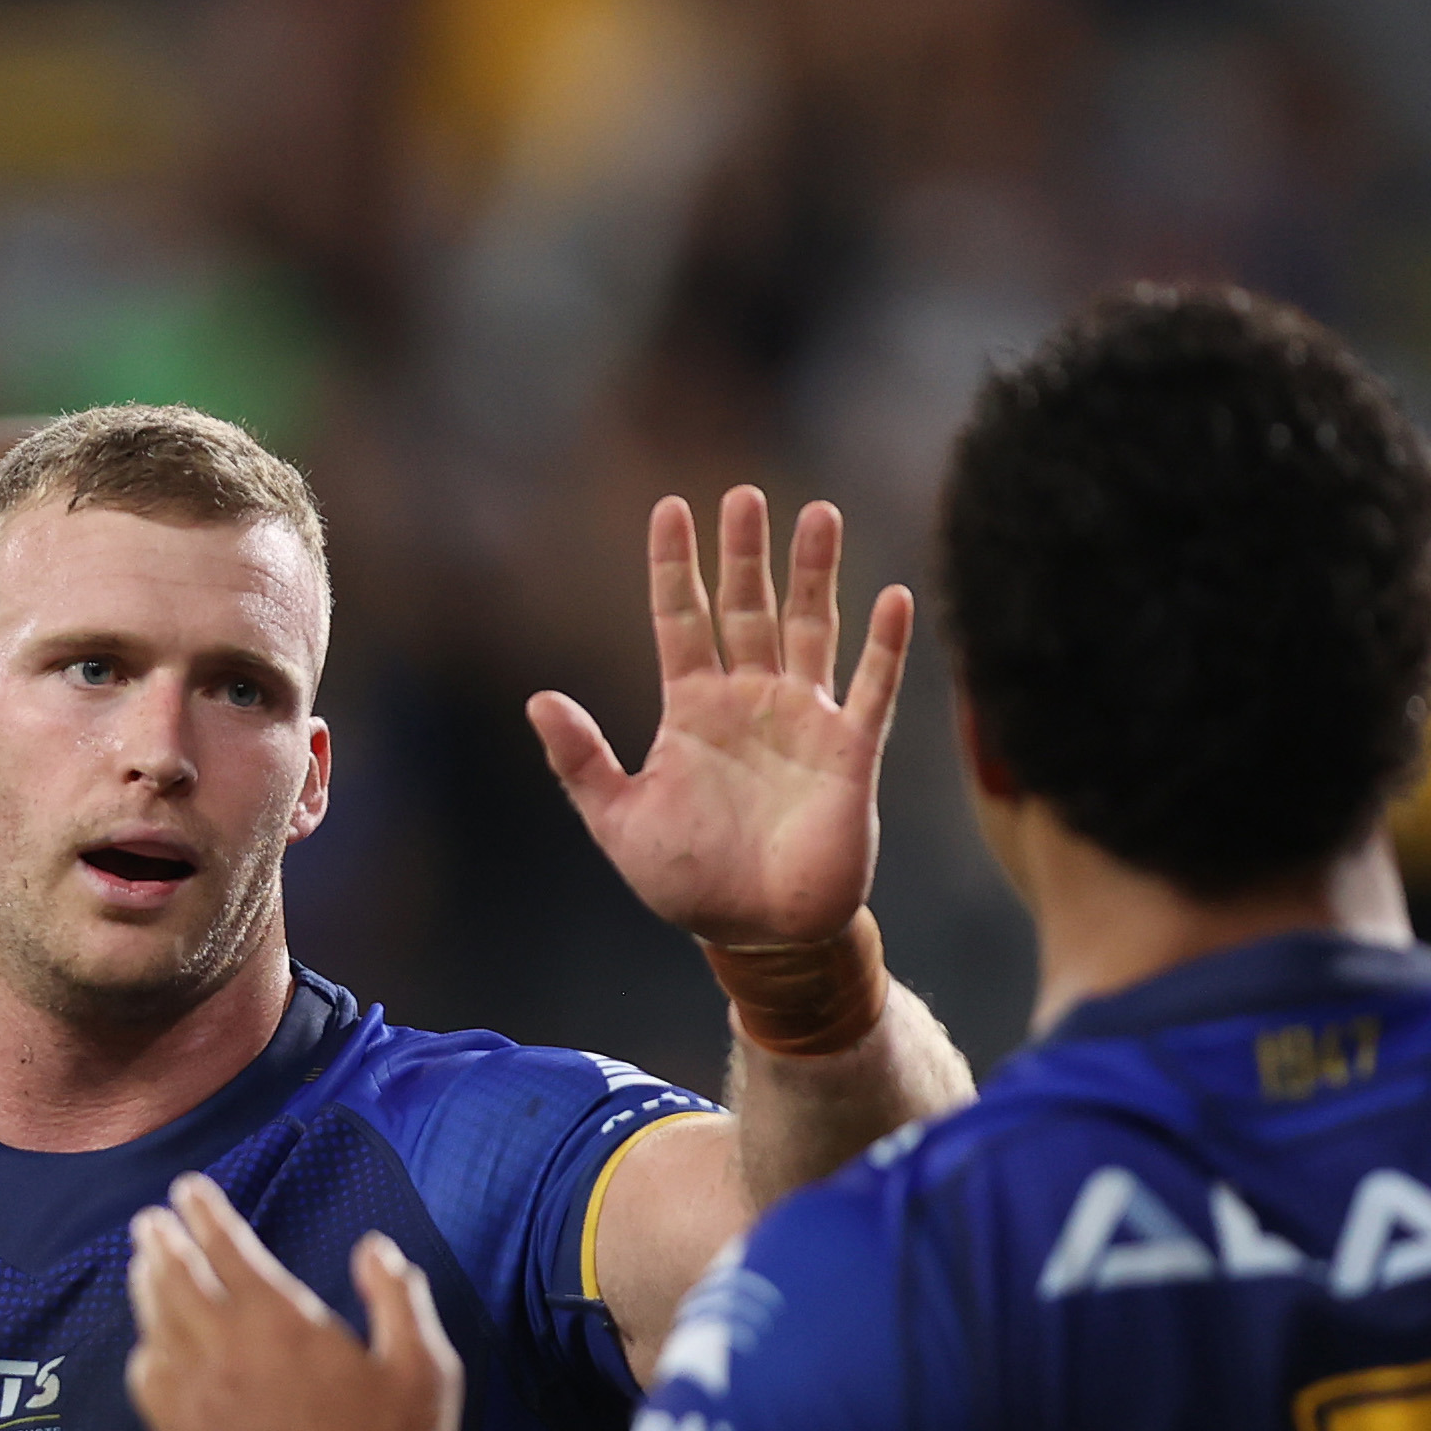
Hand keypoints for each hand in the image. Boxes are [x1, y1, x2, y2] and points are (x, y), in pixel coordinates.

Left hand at [124, 1175, 460, 1430]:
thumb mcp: (424, 1370)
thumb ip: (399, 1299)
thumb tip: (376, 1249)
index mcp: (280, 1321)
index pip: (227, 1246)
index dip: (205, 1212)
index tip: (188, 1189)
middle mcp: (223, 1350)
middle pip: (175, 1278)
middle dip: (162, 1241)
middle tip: (150, 1223)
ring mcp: (192, 1398)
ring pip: (154, 1324)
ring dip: (146, 1288)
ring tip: (143, 1268)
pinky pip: (147, 1382)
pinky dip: (145, 1352)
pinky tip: (149, 1349)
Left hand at [531, 487, 910, 951]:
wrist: (759, 934)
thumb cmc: (691, 880)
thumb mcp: (619, 821)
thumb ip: (581, 762)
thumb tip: (538, 700)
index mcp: (692, 710)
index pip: (680, 619)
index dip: (674, 566)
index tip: (669, 508)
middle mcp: (749, 700)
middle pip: (745, 608)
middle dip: (744, 553)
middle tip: (742, 495)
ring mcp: (803, 719)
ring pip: (810, 627)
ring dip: (813, 574)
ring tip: (816, 513)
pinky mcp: (850, 751)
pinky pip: (871, 688)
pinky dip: (883, 646)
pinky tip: (891, 597)